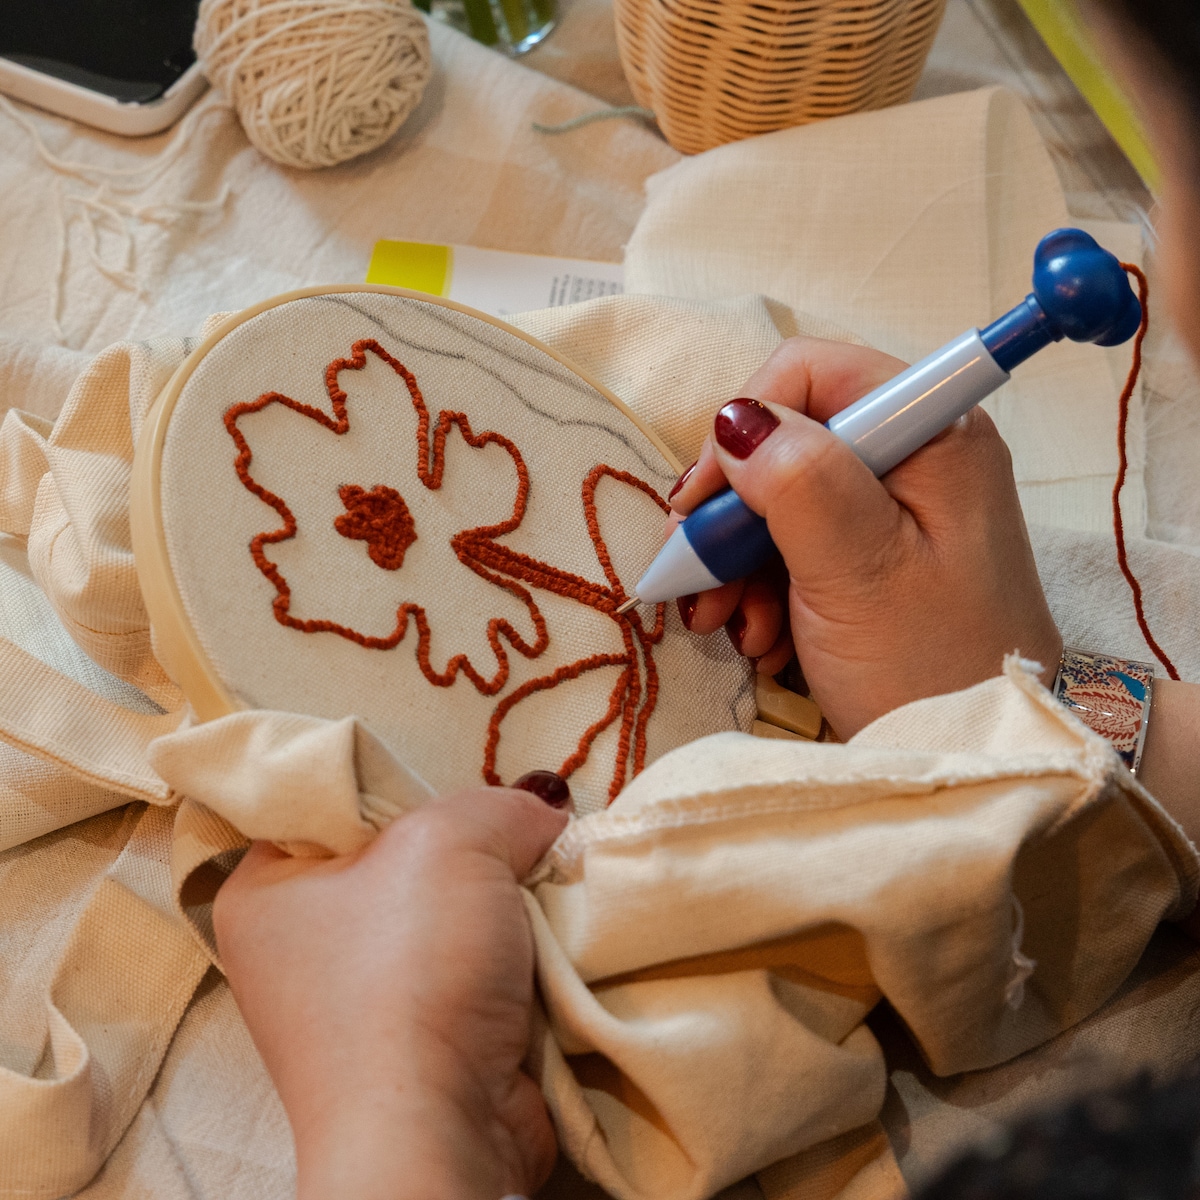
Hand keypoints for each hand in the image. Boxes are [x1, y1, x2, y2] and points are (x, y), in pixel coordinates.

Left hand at [213, 787, 568, 1199]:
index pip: (330, 799)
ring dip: (504, 902)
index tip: (460, 781)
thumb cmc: (411, 971)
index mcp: (265, 888)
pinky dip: (515, 954)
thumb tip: (543, 818)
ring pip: (451, 911)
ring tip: (542, 884)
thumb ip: (500, 805)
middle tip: (515, 833)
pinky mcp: (422, 1038)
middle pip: (404, 854)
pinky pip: (475, 966)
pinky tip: (547, 936)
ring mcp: (362, 998)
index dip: (402, 779)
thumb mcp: (453, 841)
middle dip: (472, 846)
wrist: (441, 1132)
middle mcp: (303, 942)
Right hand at [670, 336, 1061, 738]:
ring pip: (781, 501)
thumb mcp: (858, 571)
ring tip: (730, 626)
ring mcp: (893, 511)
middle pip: (787, 443)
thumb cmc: (928, 667)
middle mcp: (914, 459)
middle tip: (698, 577)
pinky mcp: (874, 559)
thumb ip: (800, 480)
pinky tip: (761, 638)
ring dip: (737, 562)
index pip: (811, 374)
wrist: (974, 758)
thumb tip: (735, 417)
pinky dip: (763, 589)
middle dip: (731, 513)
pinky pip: (796, 548)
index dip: (743, 425)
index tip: (701, 502)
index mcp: (931, 436)